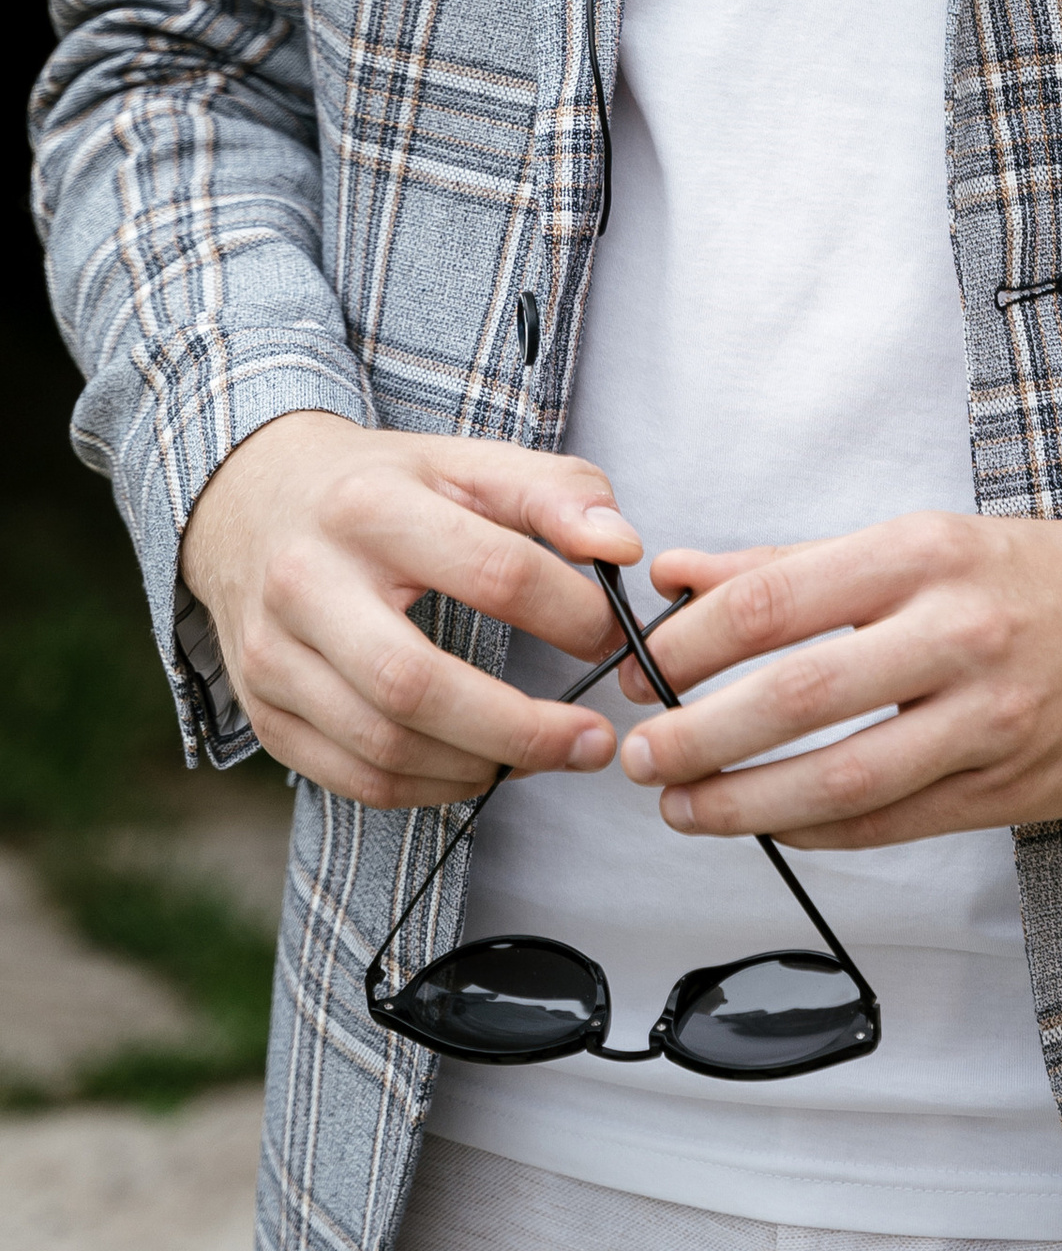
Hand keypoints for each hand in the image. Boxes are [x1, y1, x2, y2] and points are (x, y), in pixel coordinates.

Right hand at [177, 409, 642, 806]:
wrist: (250, 501)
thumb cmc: (380, 486)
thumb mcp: (465, 461)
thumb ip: (556, 492)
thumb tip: (623, 547)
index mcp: (370, 508)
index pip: (491, 570)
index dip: (569, 612)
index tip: (612, 633)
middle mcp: (306, 584)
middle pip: (416, 684)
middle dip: (522, 728)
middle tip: (593, 741)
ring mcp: (273, 658)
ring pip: (383, 746)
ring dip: (483, 766)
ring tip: (548, 754)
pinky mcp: (264, 715)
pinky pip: (355, 779)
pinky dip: (431, 789)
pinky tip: (482, 767)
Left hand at [614, 510, 1061, 848]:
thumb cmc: (1023, 577)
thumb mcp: (915, 541)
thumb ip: (790, 564)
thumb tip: (677, 578)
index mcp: (925, 552)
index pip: (773, 602)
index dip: (687, 645)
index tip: (641, 668)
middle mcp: (957, 632)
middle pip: (794, 695)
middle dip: (697, 734)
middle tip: (642, 754)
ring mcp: (986, 717)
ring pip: (839, 779)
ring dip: (741, 803)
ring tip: (682, 805)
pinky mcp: (1003, 787)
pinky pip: (886, 823)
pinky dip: (814, 831)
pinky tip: (769, 824)